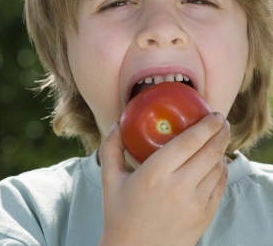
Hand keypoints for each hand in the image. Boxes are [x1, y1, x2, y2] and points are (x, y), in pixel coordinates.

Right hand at [98, 112, 229, 245]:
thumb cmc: (119, 215)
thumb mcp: (110, 180)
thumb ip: (110, 149)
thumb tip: (115, 124)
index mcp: (155, 174)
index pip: (189, 142)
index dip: (206, 125)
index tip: (213, 113)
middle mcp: (178, 188)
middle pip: (210, 152)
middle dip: (221, 132)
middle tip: (221, 120)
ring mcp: (194, 205)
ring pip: (218, 169)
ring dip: (222, 150)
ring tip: (219, 139)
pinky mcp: (204, 217)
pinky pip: (220, 187)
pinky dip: (222, 171)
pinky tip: (218, 163)